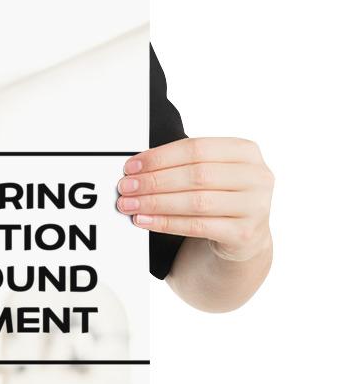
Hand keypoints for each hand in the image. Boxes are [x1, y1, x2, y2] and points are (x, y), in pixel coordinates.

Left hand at [116, 137, 273, 260]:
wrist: (244, 235)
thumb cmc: (220, 196)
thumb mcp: (210, 173)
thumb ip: (182, 165)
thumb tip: (136, 170)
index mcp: (246, 151)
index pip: (196, 148)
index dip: (160, 157)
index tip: (131, 166)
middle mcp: (257, 176)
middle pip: (196, 175)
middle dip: (154, 181)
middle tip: (126, 187)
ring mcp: (255, 206)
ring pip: (196, 202)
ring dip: (156, 203)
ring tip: (130, 205)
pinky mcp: (245, 233)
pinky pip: (197, 226)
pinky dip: (166, 223)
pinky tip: (145, 221)